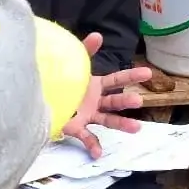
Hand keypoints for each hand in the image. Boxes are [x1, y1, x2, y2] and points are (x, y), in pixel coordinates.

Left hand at [60, 32, 152, 158]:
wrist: (41, 95)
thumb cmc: (60, 80)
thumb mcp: (74, 64)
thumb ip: (85, 51)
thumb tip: (98, 34)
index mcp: (96, 86)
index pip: (117, 80)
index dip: (132, 76)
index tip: (148, 73)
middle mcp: (95, 101)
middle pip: (115, 101)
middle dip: (127, 101)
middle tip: (138, 101)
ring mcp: (87, 115)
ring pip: (107, 120)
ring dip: (121, 124)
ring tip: (136, 128)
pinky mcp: (75, 127)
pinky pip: (86, 137)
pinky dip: (93, 146)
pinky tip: (98, 154)